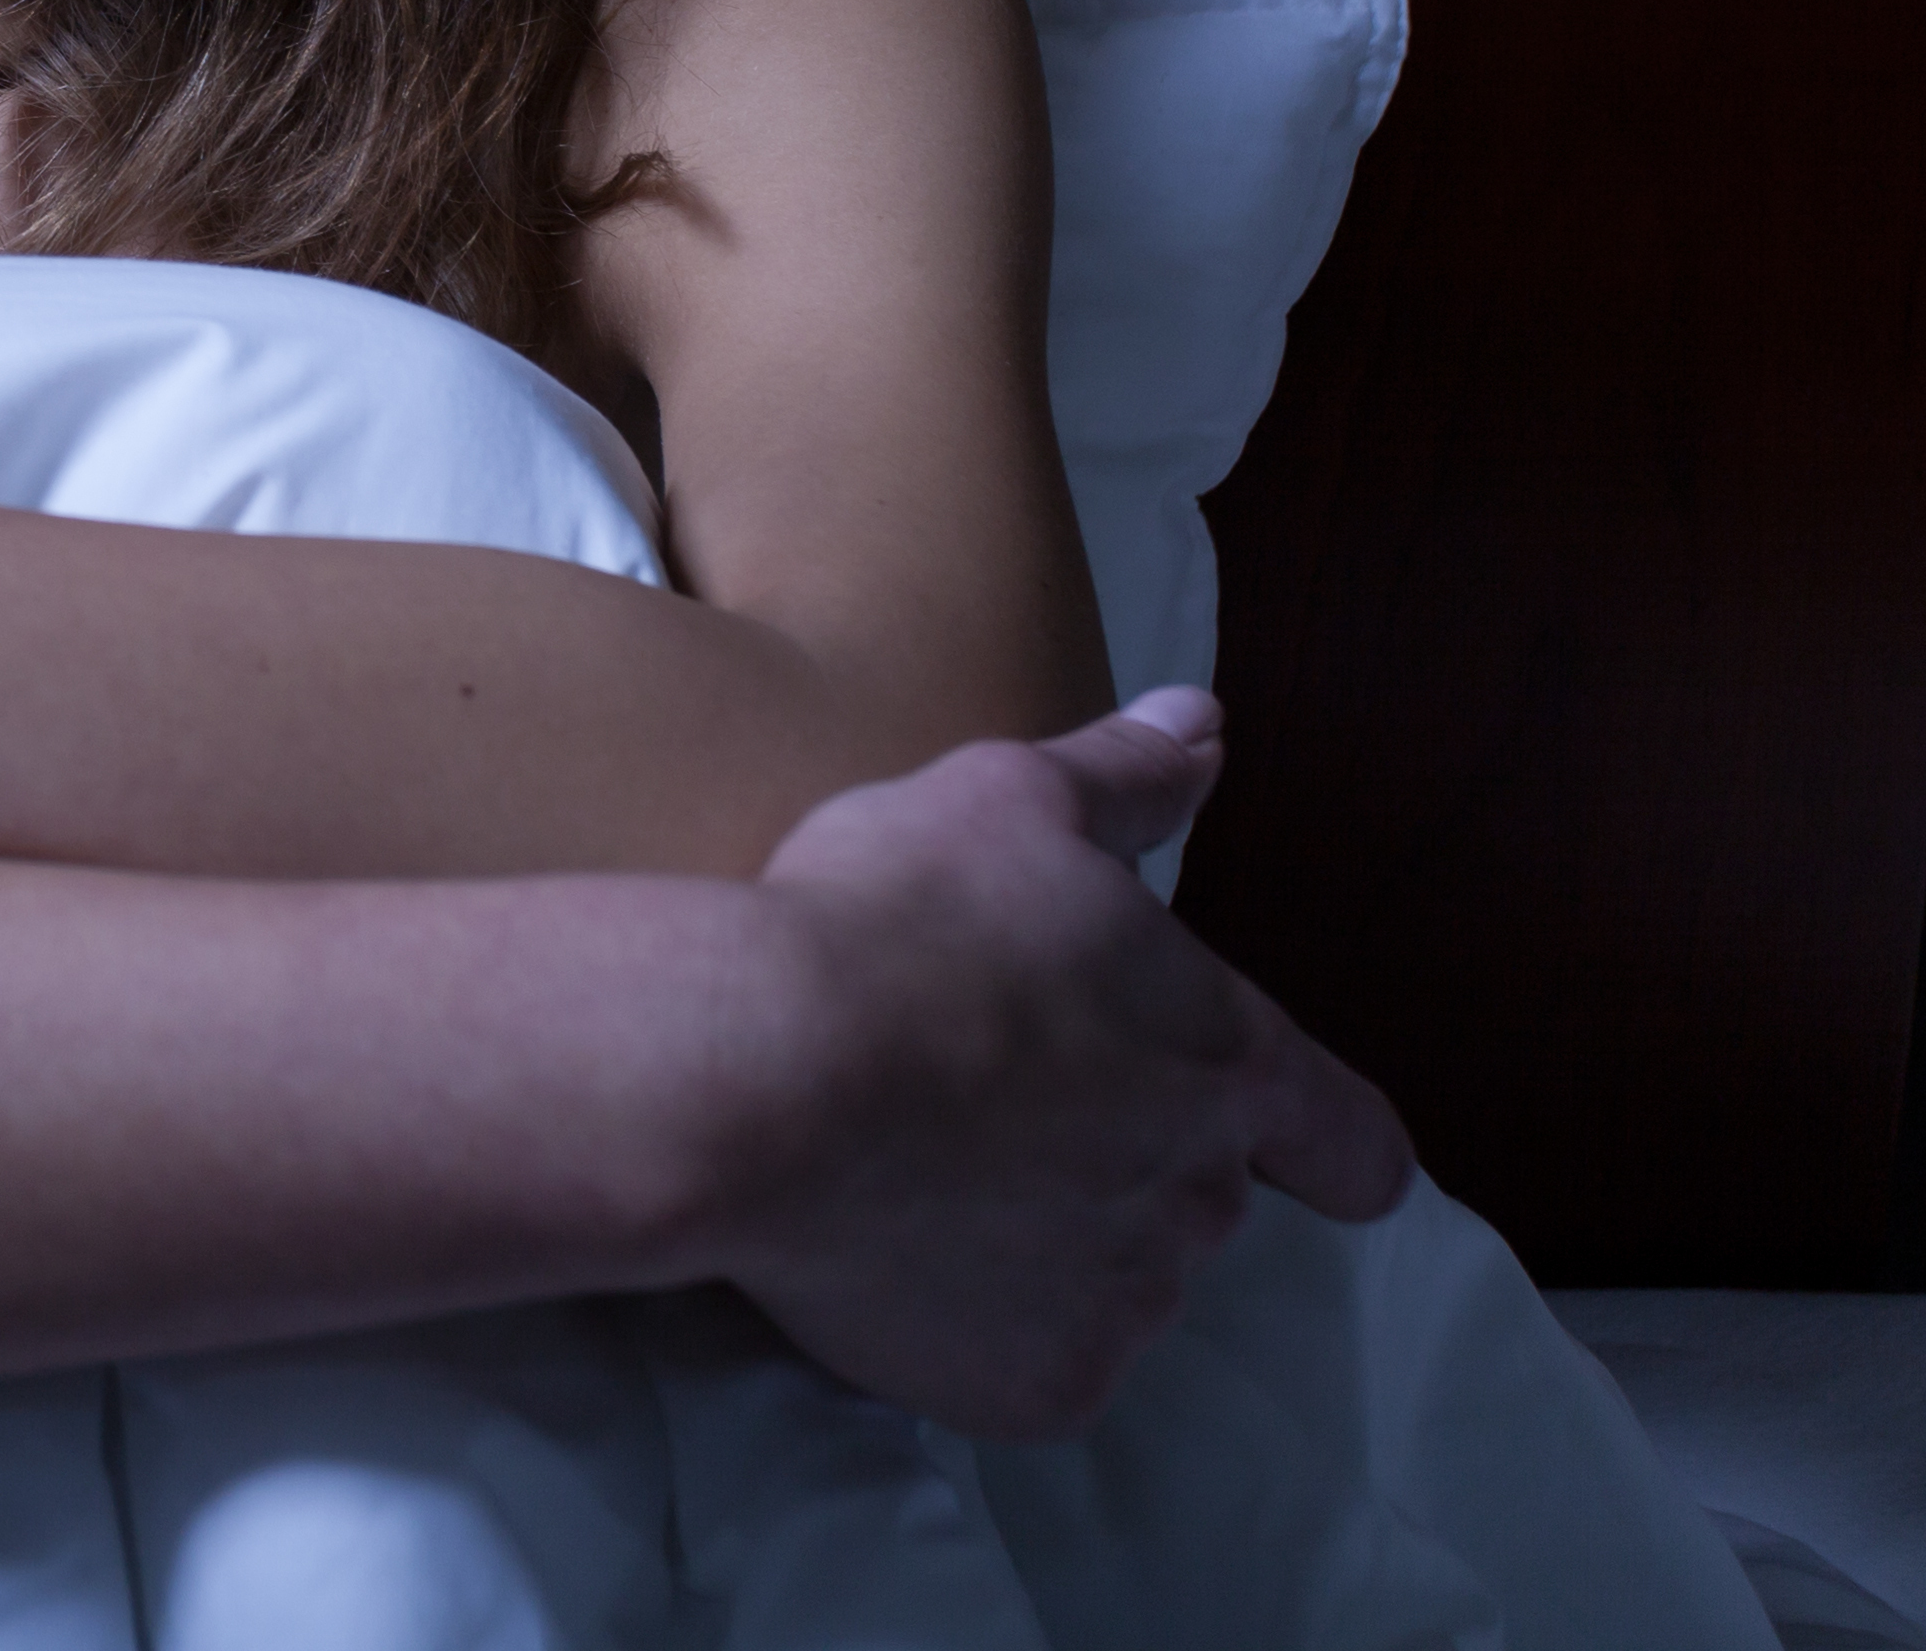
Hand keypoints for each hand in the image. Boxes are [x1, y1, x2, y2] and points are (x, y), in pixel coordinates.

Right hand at [704, 690, 1412, 1437]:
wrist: (756, 1073)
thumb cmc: (895, 922)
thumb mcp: (1006, 801)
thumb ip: (1125, 780)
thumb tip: (1204, 723)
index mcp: (1225, 1062)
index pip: (1356, 1144)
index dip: (1326, 1144)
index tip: (1284, 1146)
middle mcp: (1201, 1198)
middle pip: (1197, 1196)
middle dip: (1112, 1155)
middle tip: (983, 1099)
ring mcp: (1124, 1305)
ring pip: (1106, 1276)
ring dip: (1044, 1235)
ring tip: (913, 1168)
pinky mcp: (1038, 1389)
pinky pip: (1025, 1359)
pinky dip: (972, 1320)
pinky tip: (884, 1250)